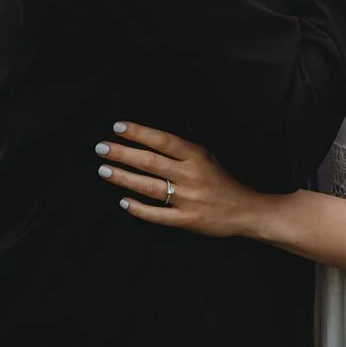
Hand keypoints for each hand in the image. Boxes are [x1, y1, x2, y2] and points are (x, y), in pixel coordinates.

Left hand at [97, 122, 265, 238]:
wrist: (245, 211)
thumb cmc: (223, 181)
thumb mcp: (208, 155)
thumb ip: (187, 142)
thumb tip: (169, 126)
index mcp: (196, 156)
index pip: (163, 140)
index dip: (140, 133)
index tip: (118, 127)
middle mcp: (190, 175)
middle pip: (151, 162)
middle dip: (123, 154)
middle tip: (101, 148)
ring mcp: (187, 199)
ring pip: (149, 187)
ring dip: (124, 178)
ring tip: (104, 171)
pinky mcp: (186, 220)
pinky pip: (158, 215)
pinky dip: (139, 209)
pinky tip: (123, 202)